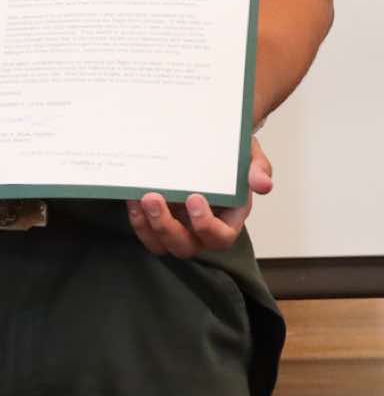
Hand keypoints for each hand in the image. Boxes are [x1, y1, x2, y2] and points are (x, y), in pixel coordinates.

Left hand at [126, 136, 272, 258]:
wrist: (207, 148)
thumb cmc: (230, 157)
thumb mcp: (248, 155)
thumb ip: (257, 168)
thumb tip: (263, 184)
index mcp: (228, 220)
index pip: (220, 237)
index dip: (206, 225)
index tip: (194, 198)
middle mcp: (201, 230)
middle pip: (185, 247)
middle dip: (167, 227)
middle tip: (154, 198)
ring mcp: (177, 227)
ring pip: (161, 245)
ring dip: (148, 226)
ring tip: (139, 198)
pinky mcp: (157, 221)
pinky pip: (145, 232)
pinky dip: (137, 219)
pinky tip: (131, 198)